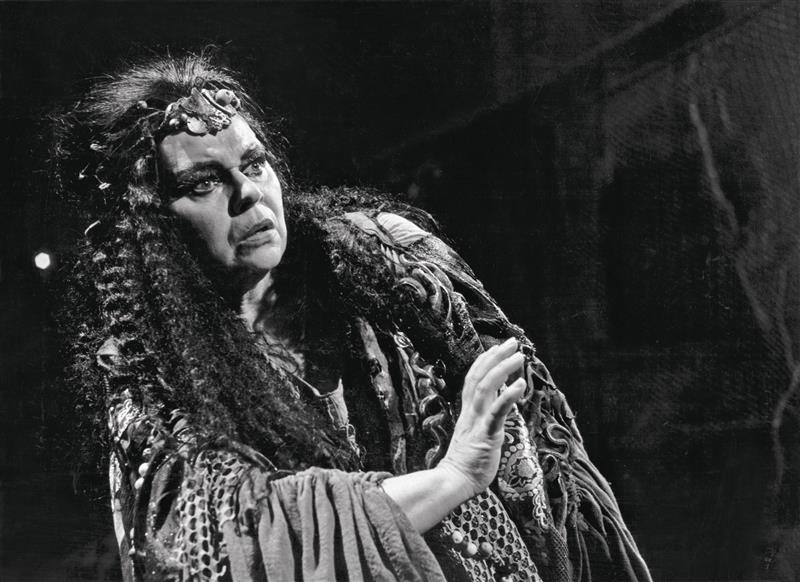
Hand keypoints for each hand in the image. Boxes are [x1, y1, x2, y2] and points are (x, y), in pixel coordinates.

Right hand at [438, 337, 525, 497]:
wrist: (454, 480)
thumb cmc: (467, 462)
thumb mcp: (475, 433)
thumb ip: (483, 417)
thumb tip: (496, 405)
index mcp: (468, 411)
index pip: (474, 378)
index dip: (485, 361)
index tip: (497, 347)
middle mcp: (471, 412)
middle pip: (479, 376)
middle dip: (496, 356)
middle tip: (512, 342)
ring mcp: (477, 422)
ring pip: (486, 388)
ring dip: (502, 369)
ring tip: (519, 357)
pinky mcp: (485, 435)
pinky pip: (496, 412)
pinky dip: (508, 396)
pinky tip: (520, 385)